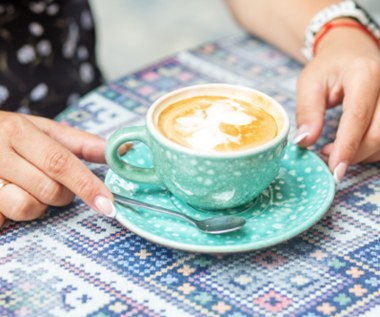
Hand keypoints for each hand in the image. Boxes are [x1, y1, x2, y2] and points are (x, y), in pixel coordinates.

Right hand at [0, 111, 115, 226]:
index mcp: (19, 132)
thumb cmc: (10, 134)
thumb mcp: (43, 130)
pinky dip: (10, 214)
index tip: (108, 204)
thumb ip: (82, 143)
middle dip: (63, 194)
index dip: (87, 185)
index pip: (60, 163)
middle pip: (48, 190)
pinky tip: (5, 197)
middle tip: (54, 181)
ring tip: (27, 188)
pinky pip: (1, 220)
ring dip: (36, 205)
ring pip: (25, 208)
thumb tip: (121, 150)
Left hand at [294, 23, 379, 180]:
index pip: (358, 117)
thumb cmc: (328, 67)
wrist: (350, 52)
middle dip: (354, 154)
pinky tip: (352, 148)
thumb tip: (305, 142)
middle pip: (378, 133)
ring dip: (363, 155)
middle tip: (328, 160)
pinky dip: (371, 150)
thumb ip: (307, 112)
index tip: (334, 170)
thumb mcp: (309, 84)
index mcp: (364, 74)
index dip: (346, 147)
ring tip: (336, 152)